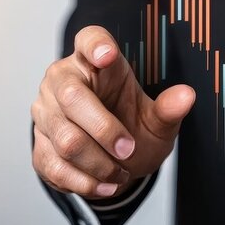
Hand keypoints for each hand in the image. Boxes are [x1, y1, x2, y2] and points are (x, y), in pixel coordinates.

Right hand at [31, 25, 194, 198]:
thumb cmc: (132, 126)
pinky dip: (84, 182)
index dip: (95, 45)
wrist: (115, 160)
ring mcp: (45, 112)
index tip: (108, 55)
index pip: (88, 40)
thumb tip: (186, 96)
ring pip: (65, 138)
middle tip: (129, 149)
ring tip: (120, 173)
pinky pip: (55, 165)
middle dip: (105, 130)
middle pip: (72, 97)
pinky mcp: (39, 144)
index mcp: (94, 63)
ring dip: (99, 164)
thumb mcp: (155, 120)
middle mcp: (63, 80)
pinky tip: (103, 184)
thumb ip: (168, 109)